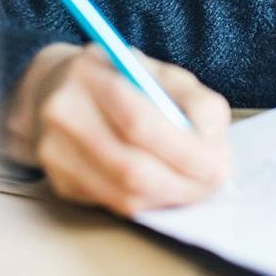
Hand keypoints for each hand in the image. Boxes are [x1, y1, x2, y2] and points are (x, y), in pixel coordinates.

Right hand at [3, 43, 232, 215]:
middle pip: (130, 167)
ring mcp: (54, 152)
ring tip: (198, 187)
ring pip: (123, 194)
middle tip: (215, 184)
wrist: (54, 89)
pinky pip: (114, 204)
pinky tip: (168, 189)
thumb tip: (212, 143)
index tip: (221, 165)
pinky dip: (150, 202)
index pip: (140, 123)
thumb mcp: (159, 71)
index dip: (186, 151)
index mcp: (90, 75)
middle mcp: (63, 114)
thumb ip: (193, 100)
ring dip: (170, 197)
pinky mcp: (59, 182)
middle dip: (183, 183)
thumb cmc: (120, 78)